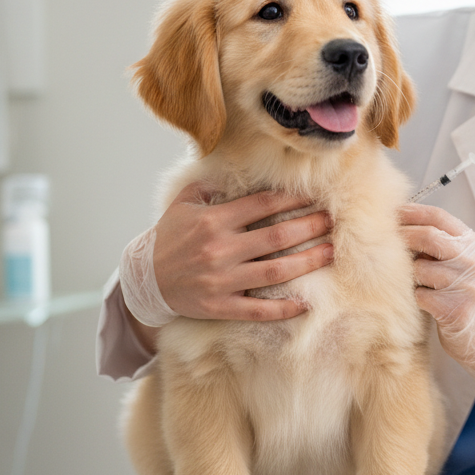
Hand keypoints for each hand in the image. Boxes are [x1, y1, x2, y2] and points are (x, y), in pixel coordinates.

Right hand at [123, 182, 333, 323]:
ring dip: (307, 262)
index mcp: (213, 221)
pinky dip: (283, 308)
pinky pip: (258, 310)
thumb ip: (208, 185)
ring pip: (275, 271)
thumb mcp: (182, 205)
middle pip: (277, 236)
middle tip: (332, 221)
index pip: (262, 205)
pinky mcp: (220, 307)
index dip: (292, 198)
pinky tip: (306, 303)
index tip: (314, 196)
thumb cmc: (168, 239)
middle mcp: (221, 250)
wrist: (143, 280)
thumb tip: (234, 164)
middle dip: (310, 227)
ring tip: (330, 252)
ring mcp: (222, 281)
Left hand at [400, 204, 474, 407]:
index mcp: (474, 244)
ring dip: (409, 276)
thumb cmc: (468, 296)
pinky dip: (416, 298)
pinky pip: (420, 295)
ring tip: (415, 283)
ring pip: (420, 269)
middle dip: (402, 238)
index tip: (390, 214)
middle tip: (383, 243)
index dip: (410, 212)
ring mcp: (467, 286)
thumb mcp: (464, 263)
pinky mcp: (456, 310)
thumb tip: (399, 225)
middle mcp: (474, 261)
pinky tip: (425, 303)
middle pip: (428, 236)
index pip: (439, 217)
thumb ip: (441, 245)